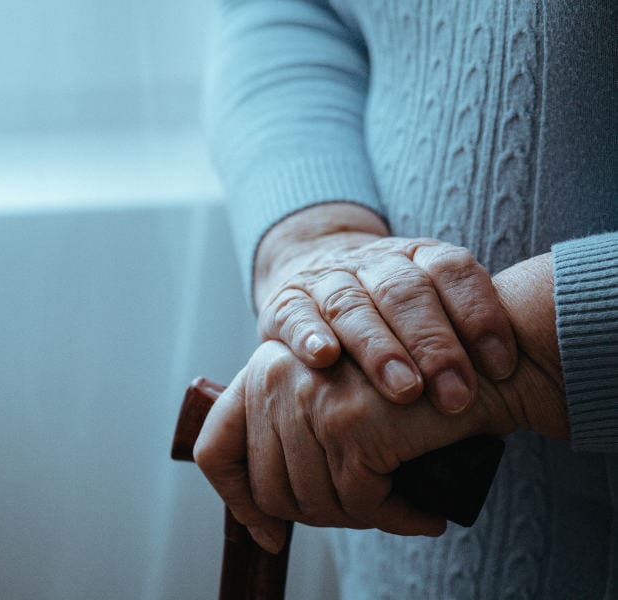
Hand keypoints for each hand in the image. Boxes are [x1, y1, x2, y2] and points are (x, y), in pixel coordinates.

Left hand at [196, 252, 567, 553]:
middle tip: (364, 512)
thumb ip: (294, 448)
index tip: (267, 534)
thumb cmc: (408, 397)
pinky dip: (395, 518)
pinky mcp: (350, 422)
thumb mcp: (335, 413)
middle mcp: (274, 377)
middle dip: (317, 516)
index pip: (214, 447)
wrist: (479, 366)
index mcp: (262, 372)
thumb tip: (263, 529)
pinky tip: (419, 514)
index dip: (236, 501)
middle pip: (268, 489)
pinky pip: (360, 504)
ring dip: (358, 519)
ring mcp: (310, 398)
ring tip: (394, 507)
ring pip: (313, 502)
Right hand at [255, 203, 517, 414]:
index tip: (502, 367)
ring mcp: (327, 279)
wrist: (315, 269)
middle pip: (404, 292)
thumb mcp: (431, 308)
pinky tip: (324, 358)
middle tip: (455, 396)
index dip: (479, 315)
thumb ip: (462, 334)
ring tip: (403, 391)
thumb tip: (514, 389)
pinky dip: (309, 334)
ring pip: (352, 304)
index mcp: (418, 257)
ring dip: (379, 348)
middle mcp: (373, 262)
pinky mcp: (286, 302)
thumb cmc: (389, 314)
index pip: (453, 271)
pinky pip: (294, 314)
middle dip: (434, 345)